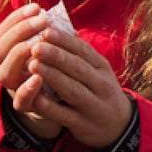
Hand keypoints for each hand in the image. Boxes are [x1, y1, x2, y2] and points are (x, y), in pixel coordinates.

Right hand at [0, 5, 61, 142]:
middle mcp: (7, 70)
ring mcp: (14, 89)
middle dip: (19, 32)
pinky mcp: (26, 107)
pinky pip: (20, 100)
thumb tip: (57, 17)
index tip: (36, 7)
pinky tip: (38, 77)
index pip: (1, 33)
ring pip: (4, 74)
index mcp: (9, 53)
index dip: (16, 18)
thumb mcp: (51, 48)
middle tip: (42, 20)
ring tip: (39, 44)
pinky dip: (27, 88)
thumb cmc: (54, 67)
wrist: (59, 103)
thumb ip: (50, 34)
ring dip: (20, 56)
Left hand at [25, 25, 133, 151]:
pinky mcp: (83, 124)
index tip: (47, 31)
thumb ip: (79, 53)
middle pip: (78, 68)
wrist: (118, 126)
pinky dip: (50, 107)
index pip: (84, 50)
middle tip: (36, 46)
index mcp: (102, 68)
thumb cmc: (99, 90)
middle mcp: (101, 85)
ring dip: (52, 77)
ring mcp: (93, 106)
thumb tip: (57, 26)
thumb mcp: (97, 71)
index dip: (65, 41)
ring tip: (33, 65)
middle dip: (56, 56)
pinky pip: (65, 115)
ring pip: (72, 90)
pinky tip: (36, 97)